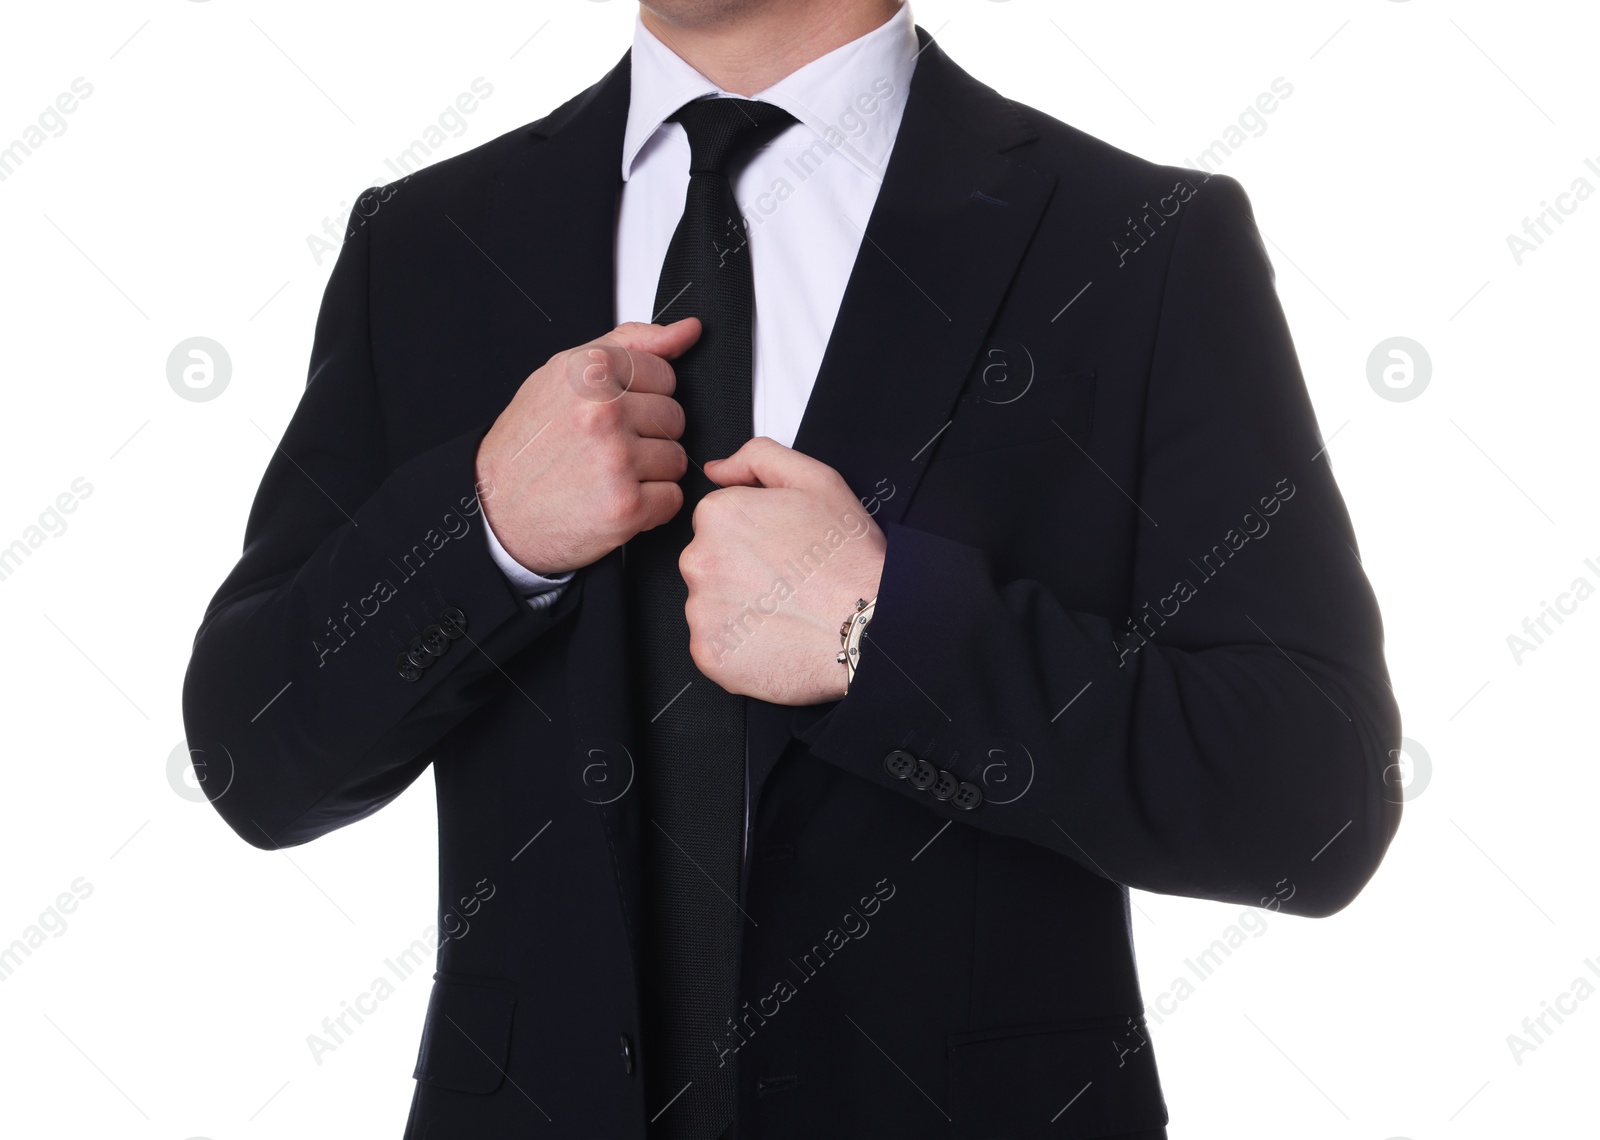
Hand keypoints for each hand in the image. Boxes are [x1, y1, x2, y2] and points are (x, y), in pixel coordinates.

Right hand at [475, 319, 698, 573]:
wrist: (492, 505)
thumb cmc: (530, 440)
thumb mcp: (566, 373)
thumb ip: (631, 344)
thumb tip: (688, 330)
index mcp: (590, 371)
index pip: (665, 375)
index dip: (642, 399)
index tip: (612, 414)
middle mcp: (603, 411)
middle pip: (674, 418)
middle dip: (648, 436)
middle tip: (605, 449)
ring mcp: (616, 459)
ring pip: (677, 459)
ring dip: (650, 473)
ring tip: (607, 475)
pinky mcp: (626, 506)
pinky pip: (672, 499)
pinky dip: (650, 507)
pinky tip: (613, 500)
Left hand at [683, 437, 885, 704]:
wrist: (871, 628)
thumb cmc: (848, 561)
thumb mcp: (816, 481)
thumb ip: (758, 458)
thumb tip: (719, 469)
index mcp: (719, 514)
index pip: (720, 522)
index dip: (756, 536)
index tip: (783, 551)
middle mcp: (698, 560)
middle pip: (711, 562)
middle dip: (743, 572)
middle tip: (789, 582)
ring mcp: (700, 610)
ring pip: (711, 606)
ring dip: (741, 610)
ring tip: (786, 611)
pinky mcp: (708, 652)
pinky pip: (716, 646)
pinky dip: (740, 647)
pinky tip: (775, 638)